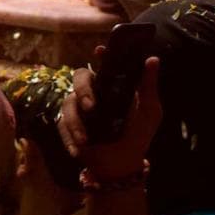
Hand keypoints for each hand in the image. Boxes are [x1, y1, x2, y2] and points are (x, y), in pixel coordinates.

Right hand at [60, 51, 161, 178]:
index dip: (101, 57)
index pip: (104, 66)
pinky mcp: (68, 124)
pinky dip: (69, 138)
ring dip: (75, 122)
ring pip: (68, 104)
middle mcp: (92, 92)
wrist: (123, 163)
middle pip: (79, 78)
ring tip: (85, 139)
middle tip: (90, 106)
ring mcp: (78, 108)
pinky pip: (62, 125)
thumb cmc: (138, 133)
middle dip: (83, 91)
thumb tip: (153, 59)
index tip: (101, 51)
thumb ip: (149, 86)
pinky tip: (77, 149)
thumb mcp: (149, 111)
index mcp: (111, 85)